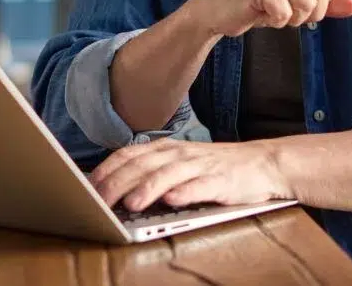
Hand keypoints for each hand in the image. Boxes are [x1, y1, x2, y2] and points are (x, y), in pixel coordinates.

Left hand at [90, 139, 289, 211]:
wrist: (263, 163)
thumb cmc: (217, 167)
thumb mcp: (181, 163)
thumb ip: (152, 171)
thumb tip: (116, 187)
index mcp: (166, 149)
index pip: (128, 155)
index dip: (106, 170)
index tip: (87, 187)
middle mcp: (180, 154)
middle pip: (142, 166)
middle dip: (118, 183)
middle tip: (99, 201)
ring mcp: (201, 166)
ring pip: (168, 174)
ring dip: (147, 188)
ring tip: (130, 203)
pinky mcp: (222, 180)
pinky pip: (201, 186)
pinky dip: (185, 192)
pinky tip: (172, 200)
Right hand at [189, 0, 351, 36]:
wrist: (220, 9)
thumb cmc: (261, 2)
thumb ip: (327, 1)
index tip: (301, 1)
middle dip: (309, 13)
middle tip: (287, 11)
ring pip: (307, 5)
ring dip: (292, 18)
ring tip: (273, 10)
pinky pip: (286, 14)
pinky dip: (275, 22)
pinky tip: (260, 12)